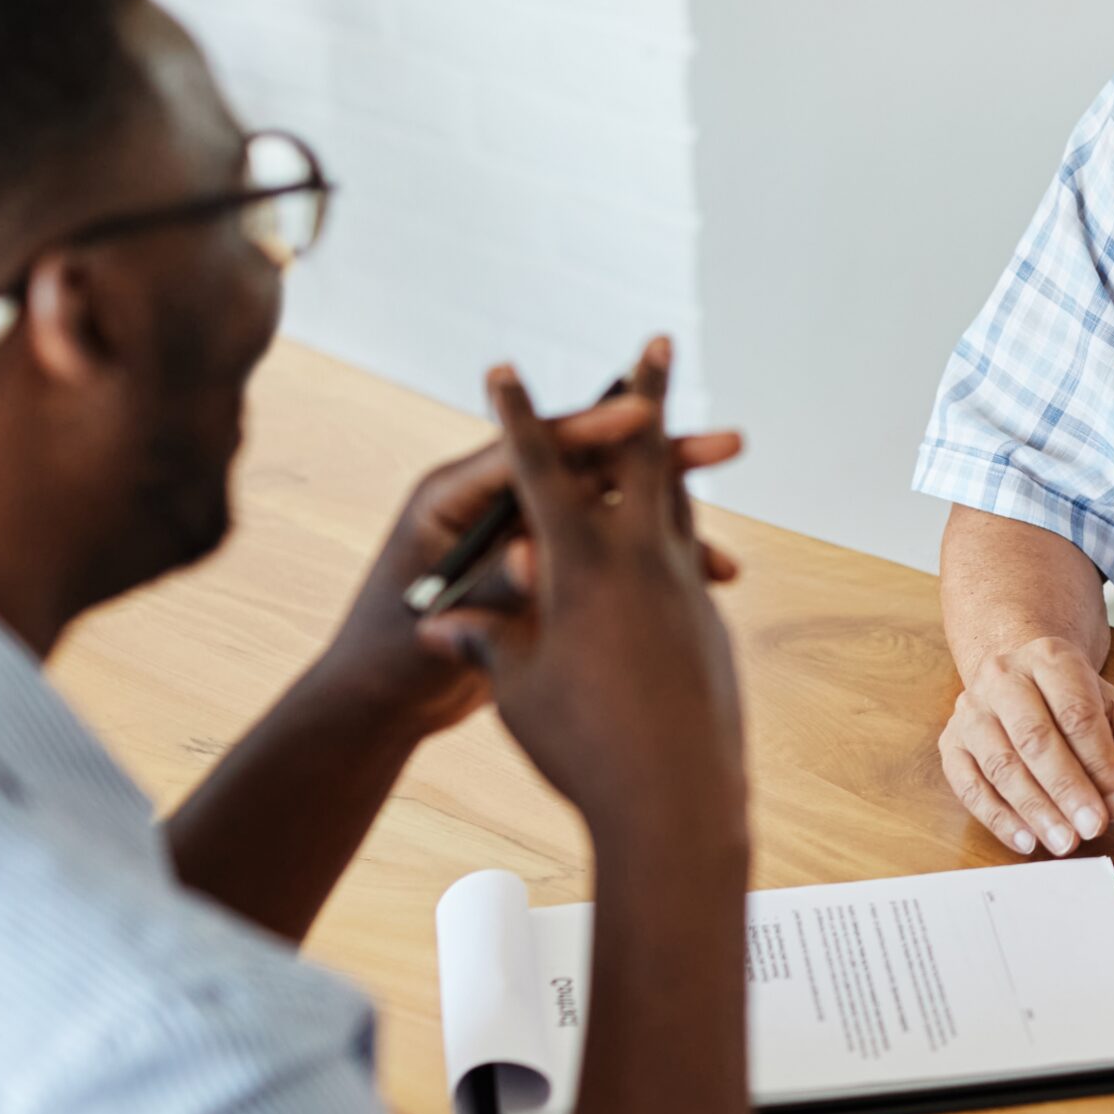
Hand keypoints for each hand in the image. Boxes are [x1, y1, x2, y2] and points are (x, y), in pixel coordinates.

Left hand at [313, 336, 740, 738]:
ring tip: (728, 542)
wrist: (385, 701)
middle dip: (659, 453)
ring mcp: (527, 533)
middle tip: (726, 445)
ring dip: (671, 513)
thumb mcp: (440, 615)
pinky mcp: (548, 568)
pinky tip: (710, 577)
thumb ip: (489, 584)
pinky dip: (654, 562)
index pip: (528, 450)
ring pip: (611, 510)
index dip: (589, 431)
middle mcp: (496, 502)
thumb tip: (532, 558)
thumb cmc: (391, 655)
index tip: (643, 412)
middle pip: (587, 466)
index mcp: (455, 496)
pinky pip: (611, 552)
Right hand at [938, 637, 1113, 855]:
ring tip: (1065, 841)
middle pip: (1034, 738)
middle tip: (1093, 828)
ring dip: (1034, 809)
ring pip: (1001, 764)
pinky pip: (968, 786)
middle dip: (1067, 789)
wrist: (1020, 679)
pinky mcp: (950, 744)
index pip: (1076, 713)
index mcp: (1049, 658)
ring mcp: (971, 710)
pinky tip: (1026, 840)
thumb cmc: (1071, 700)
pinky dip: (997, 817)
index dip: (1100, 763)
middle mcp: (1002, 677)